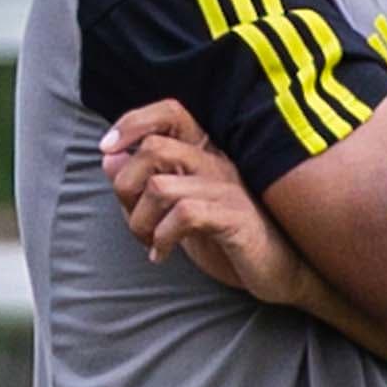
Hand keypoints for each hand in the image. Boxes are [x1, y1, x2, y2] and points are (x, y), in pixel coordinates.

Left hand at [99, 100, 314, 306]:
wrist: (280, 272)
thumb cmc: (228, 241)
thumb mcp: (176, 213)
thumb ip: (144, 187)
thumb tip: (109, 158)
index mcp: (205, 155)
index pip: (170, 113)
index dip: (133, 122)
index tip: (106, 149)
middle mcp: (217, 162)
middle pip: (154, 147)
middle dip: (126, 186)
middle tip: (134, 220)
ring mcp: (228, 189)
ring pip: (160, 185)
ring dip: (140, 221)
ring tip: (148, 242)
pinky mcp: (235, 218)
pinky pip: (184, 214)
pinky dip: (162, 238)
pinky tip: (162, 254)